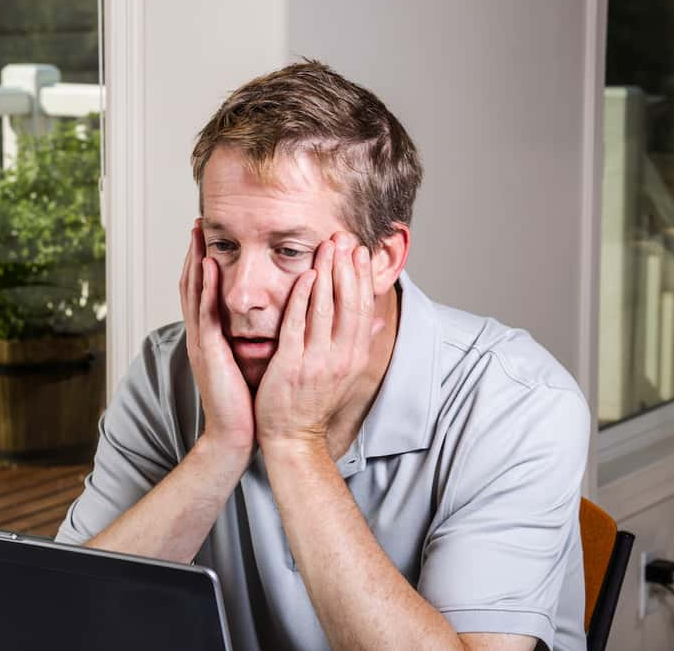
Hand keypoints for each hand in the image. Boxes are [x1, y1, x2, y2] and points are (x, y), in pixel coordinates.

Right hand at [179, 221, 254, 456]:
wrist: (234, 435)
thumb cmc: (247, 403)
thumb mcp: (250, 363)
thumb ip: (255, 340)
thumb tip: (275, 320)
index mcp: (211, 338)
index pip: (204, 293)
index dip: (203, 264)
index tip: (209, 238)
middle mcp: (201, 336)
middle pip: (192, 285)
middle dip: (193, 253)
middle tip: (196, 224)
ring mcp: (201, 342)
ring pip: (193, 293)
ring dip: (194, 260)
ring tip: (197, 233)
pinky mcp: (208, 351)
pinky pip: (204, 312)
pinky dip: (204, 287)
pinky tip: (208, 265)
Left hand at [254, 233, 383, 456]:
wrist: (292, 438)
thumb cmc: (313, 403)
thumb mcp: (346, 374)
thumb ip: (360, 345)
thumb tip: (382, 323)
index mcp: (355, 357)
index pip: (363, 308)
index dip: (362, 276)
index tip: (358, 249)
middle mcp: (342, 357)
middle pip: (349, 302)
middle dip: (346, 266)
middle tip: (343, 236)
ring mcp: (317, 361)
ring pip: (326, 308)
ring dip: (327, 273)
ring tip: (327, 246)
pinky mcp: (292, 365)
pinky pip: (299, 325)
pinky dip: (303, 298)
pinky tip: (305, 275)